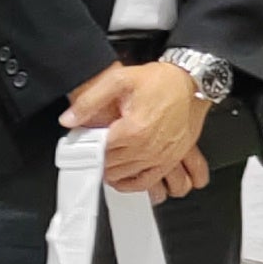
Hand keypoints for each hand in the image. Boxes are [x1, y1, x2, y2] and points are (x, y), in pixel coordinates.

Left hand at [65, 58, 209, 195]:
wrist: (194, 83)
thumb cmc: (162, 81)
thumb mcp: (121, 79)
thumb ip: (90, 101)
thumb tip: (68, 119)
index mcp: (133, 129)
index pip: (98, 151)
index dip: (86, 148)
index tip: (81, 144)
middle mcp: (147, 148)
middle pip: (110, 165)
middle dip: (97, 159)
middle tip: (91, 150)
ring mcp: (160, 157)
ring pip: (124, 176)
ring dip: (110, 170)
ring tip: (103, 160)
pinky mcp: (170, 160)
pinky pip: (145, 182)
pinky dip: (130, 184)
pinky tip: (121, 178)